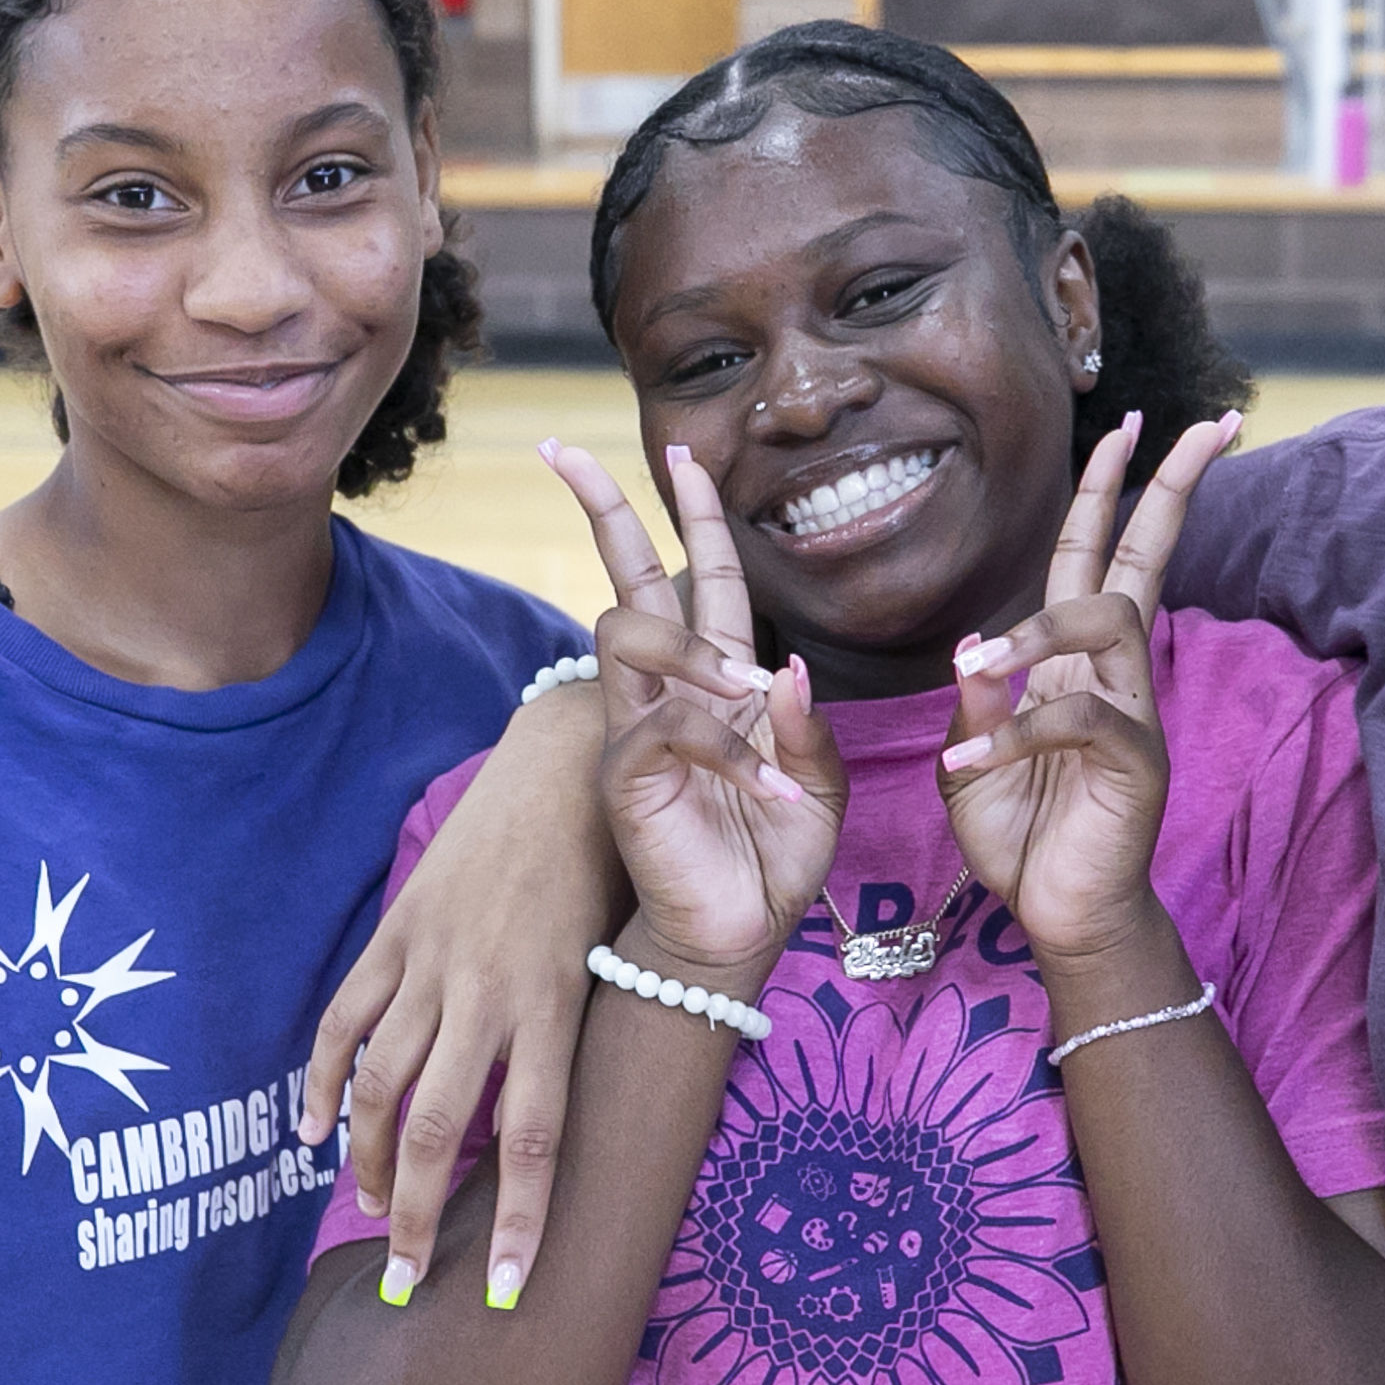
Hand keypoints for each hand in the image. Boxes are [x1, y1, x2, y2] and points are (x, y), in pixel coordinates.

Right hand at [296, 683, 615, 1306]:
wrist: (565, 772)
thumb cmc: (607, 877)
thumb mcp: (611, 963)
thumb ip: (575, 1047)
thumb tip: (551, 1144)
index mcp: (556, 1006)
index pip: (536, 1139)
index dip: (521, 1222)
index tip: (504, 1293)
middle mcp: (489, 992)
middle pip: (444, 1129)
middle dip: (421, 1217)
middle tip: (407, 1282)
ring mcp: (432, 962)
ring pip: (385, 1085)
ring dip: (371, 1160)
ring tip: (371, 1214)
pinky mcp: (395, 933)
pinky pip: (346, 1020)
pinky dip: (323, 1079)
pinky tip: (312, 1132)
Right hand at [552, 438, 845, 980]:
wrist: (739, 935)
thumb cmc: (773, 855)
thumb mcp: (820, 784)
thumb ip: (807, 725)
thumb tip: (787, 666)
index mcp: (717, 681)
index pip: (696, 577)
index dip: (691, 514)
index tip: (679, 450)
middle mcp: (667, 692)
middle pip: (624, 578)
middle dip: (600, 508)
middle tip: (563, 450)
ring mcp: (637, 729)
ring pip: (630, 632)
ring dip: (698, 649)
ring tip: (754, 694)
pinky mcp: (626, 776)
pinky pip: (672, 728)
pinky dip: (733, 752)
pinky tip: (774, 793)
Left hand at [939, 409, 1240, 967]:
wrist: (1059, 914)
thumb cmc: (1022, 834)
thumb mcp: (970, 757)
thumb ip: (974, 699)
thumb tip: (974, 645)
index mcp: (1076, 660)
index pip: (1095, 554)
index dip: (1110, 490)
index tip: (1133, 425)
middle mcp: (1115, 671)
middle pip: (1145, 556)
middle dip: (1170, 485)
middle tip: (1203, 421)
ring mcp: (1134, 711)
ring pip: (1105, 619)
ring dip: (1037, 627)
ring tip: (984, 666)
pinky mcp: (1136, 760)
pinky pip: (1079, 717)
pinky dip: (1014, 732)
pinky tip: (971, 760)